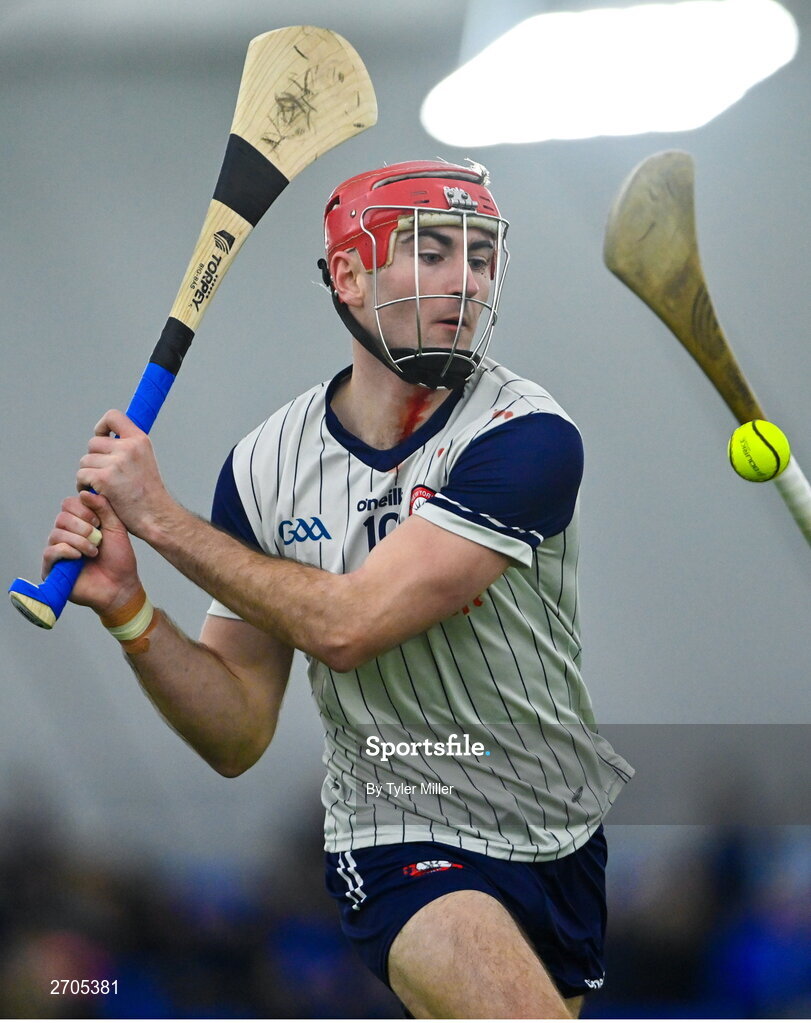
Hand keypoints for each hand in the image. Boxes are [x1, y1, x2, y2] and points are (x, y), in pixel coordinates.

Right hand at [42, 492, 141, 615]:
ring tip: (94, 552)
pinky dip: (66, 551)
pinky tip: (79, 557)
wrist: (121, 586)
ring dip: (78, 541)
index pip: (69, 504)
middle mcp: (66, 535)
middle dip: (82, 526)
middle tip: (97, 537)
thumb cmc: (120, 559)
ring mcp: (58, 551)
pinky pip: (50, 552)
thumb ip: (103, 508)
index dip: (82, 509)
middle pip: (61, 517)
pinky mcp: (52, 568)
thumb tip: (85, 492)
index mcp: (80, 524)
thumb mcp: (116, 528)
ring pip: (56, 533)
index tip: (99, 521)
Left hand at [76, 409, 174, 539]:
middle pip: (93, 443)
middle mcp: (129, 448)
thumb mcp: (145, 460)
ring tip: (103, 487)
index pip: (113, 416)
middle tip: (106, 475)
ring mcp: (116, 463)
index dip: (102, 427)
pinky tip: (96, 493)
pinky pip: (81, 475)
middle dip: (94, 459)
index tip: (103, 438)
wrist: (156, 516)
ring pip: (85, 461)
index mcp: (140, 440)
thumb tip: (107, 439)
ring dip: (88, 474)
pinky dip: (84, 485)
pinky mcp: (104, 478)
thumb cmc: (149, 494)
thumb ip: (128, 448)